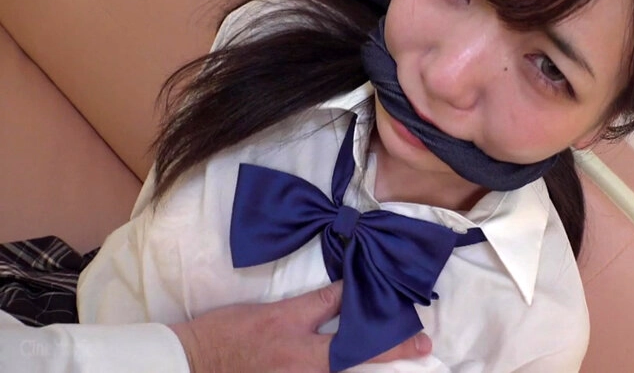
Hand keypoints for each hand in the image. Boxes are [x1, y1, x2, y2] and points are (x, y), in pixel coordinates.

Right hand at [169, 281, 432, 371]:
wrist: (190, 363)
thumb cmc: (226, 333)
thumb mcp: (270, 312)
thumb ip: (311, 304)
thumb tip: (345, 291)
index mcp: (294, 336)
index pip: (343, 320)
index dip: (377, 319)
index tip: (406, 317)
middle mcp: (301, 364)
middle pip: (354, 355)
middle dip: (390, 348)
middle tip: (421, 344)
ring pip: (341, 372)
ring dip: (370, 364)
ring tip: (401, 352)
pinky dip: (342, 370)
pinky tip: (358, 369)